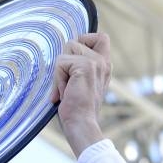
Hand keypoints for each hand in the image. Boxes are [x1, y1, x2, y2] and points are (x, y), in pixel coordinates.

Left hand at [51, 32, 111, 157]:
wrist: (81, 125)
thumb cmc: (76, 109)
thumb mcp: (79, 83)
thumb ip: (78, 66)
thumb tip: (64, 52)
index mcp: (104, 65)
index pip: (101, 37)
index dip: (84, 42)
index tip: (75, 63)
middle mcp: (103, 62)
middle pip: (75, 41)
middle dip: (64, 60)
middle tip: (68, 83)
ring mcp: (96, 63)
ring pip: (66, 49)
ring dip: (60, 72)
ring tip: (66, 89)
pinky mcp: (85, 67)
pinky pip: (60, 63)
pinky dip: (57, 79)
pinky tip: (64, 93)